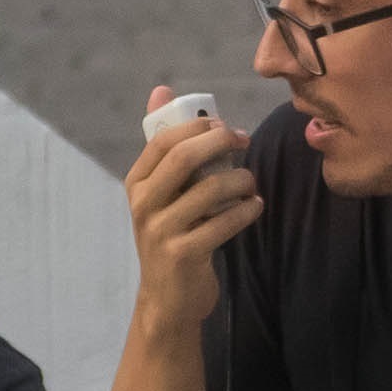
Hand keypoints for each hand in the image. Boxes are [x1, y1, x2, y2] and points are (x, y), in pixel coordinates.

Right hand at [124, 90, 259, 324]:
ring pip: (208, 190)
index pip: (163, 139)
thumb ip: (166, 147)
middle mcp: (143, 204)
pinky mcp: (183, 254)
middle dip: (220, 142)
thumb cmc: (171, 236)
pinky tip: (255, 207)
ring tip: (253, 183)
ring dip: (240, 180)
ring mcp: (161, 231)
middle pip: (183, 158)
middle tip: (245, 141)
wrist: (167, 300)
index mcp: (136, 183)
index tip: (225, 126)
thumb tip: (160, 90)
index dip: (198, 126)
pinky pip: (222, 223)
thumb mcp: (162, 193)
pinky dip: (245, 211)